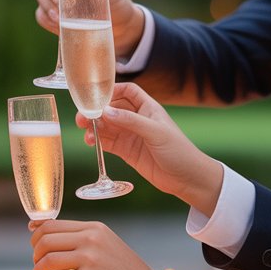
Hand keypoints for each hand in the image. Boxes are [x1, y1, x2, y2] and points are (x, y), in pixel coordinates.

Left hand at [29, 218, 167, 269]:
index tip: (34, 246)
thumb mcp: (106, 247)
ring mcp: (90, 258)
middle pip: (46, 240)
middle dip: (35, 255)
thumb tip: (49, 243)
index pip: (52, 224)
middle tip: (37, 267)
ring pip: (48, 260)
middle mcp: (91, 238)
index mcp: (94, 228)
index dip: (37, 236)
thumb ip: (82, 241)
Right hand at [34, 0, 145, 56]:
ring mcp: (57, 3)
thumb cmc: (118, 5)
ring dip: (47, 13)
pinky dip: (47, 23)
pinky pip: (42, 18)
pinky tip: (58, 27)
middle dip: (47, 1)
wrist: (123, 29)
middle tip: (59, 14)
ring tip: (60, 22)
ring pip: (40, 4)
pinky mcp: (57, 19)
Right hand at [76, 82, 221, 214]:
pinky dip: (98, 141)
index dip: (113, 90)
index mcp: (148, 108)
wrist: (187, 179)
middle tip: (83, 116)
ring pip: (107, 126)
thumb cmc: (179, 151)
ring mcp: (131, 136)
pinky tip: (91, 141)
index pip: (128, 91)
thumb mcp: (156, 132)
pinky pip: (108, 142)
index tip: (96, 96)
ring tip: (86, 131)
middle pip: (112, 109)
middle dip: (97, 111)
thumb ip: (131, 121)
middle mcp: (138, 119)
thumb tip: (106, 112)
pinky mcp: (126, 151)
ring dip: (95, 127)